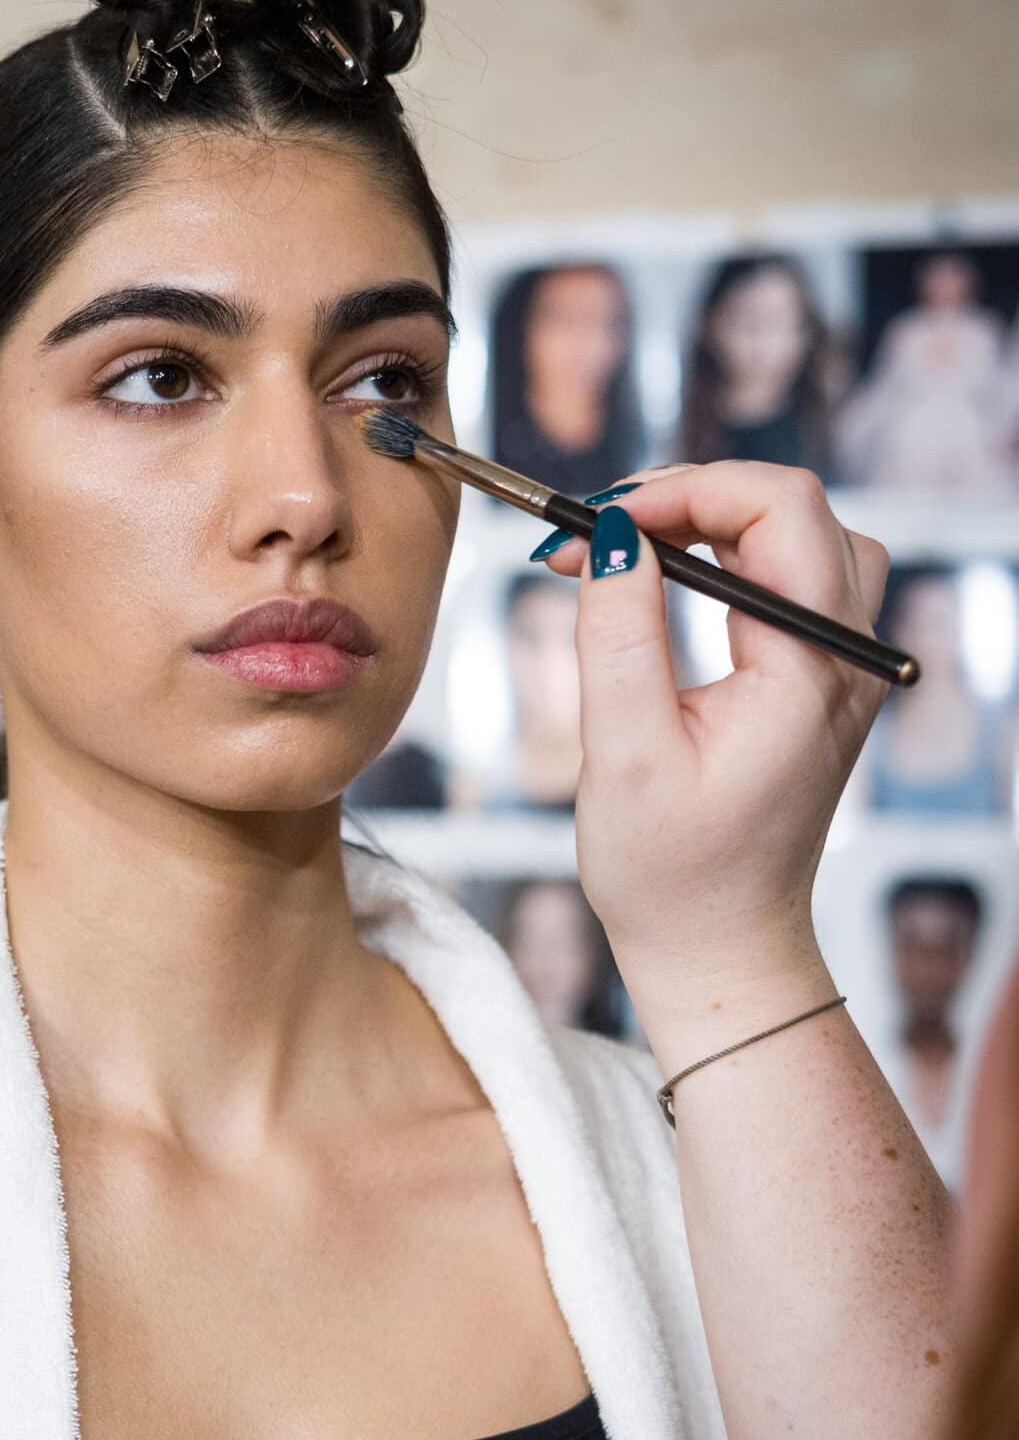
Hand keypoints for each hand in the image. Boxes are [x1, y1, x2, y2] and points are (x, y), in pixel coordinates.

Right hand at [537, 463, 888, 1066]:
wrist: (719, 948)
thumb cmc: (670, 873)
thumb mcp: (624, 755)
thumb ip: (618, 634)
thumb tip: (609, 534)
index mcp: (810, 669)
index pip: (776, 511)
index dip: (681, 492)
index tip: (593, 521)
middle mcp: (847, 657)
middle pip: (795, 509)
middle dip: (689, 497)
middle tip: (594, 532)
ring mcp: (843, 666)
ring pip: (803, 535)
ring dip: (715, 521)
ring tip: (629, 549)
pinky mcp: (821, 679)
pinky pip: (792, 578)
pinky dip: (728, 558)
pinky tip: (665, 583)